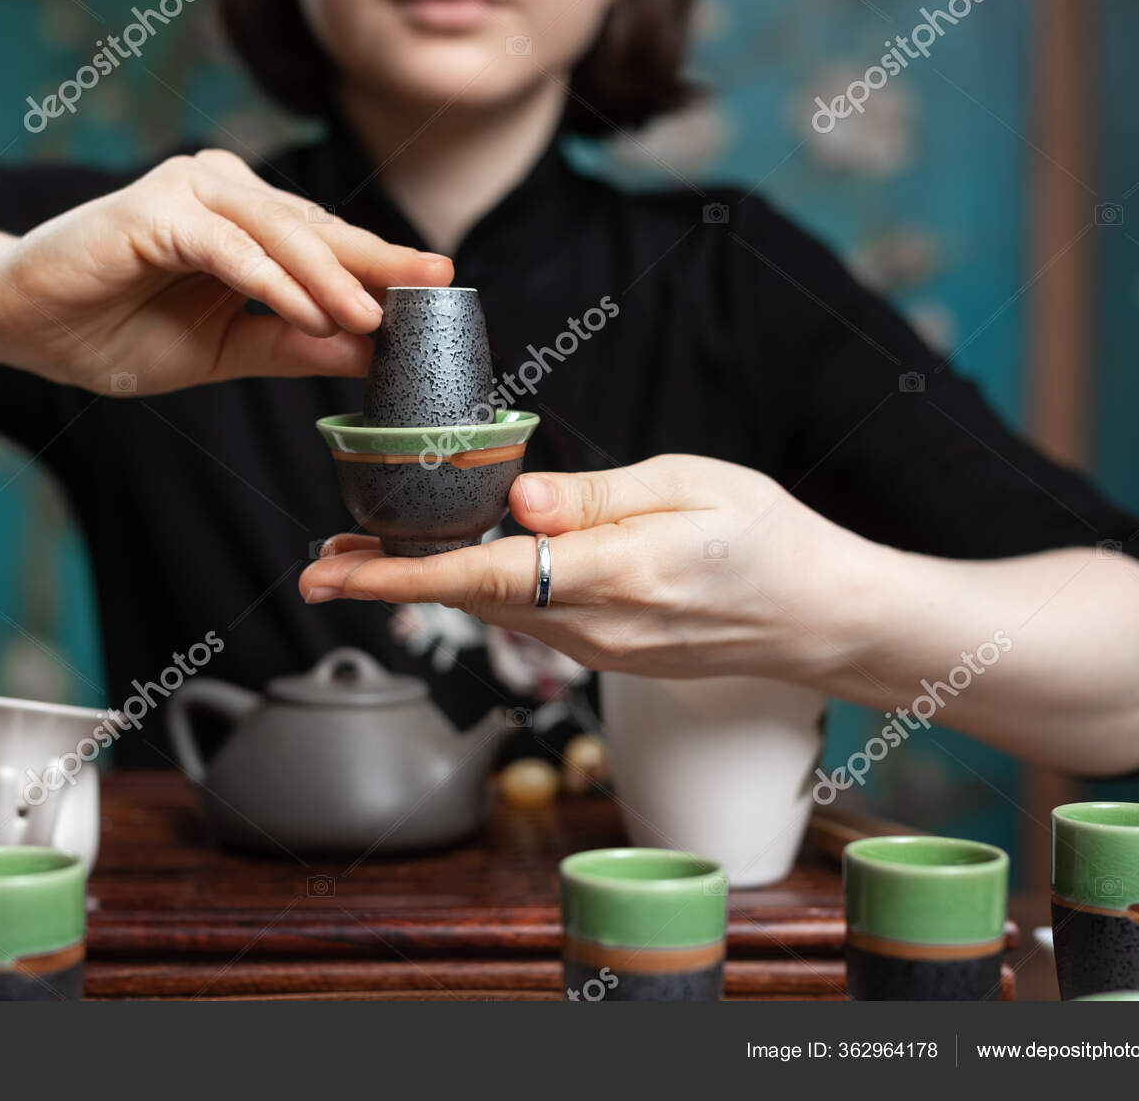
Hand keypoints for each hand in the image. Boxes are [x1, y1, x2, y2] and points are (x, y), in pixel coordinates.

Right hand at [0, 148, 450, 393]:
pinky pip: (230, 250)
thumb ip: (295, 344)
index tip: (441, 289)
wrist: (30, 328)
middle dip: (379, 262)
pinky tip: (312, 311)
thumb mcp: (228, 350)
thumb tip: (371, 353)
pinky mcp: (155, 211)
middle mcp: (224, 192)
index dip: (383, 267)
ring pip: (280, 235)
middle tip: (438, 283)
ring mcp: (189, 193)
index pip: (327, 243)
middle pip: (316, 230)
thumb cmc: (121, 332)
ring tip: (376, 316)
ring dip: (330, 278)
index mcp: (246, 220)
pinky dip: (272, 282)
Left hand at [298, 454, 870, 680]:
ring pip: (492, 612)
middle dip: (389, 581)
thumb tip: (518, 499)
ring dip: (425, 586)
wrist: (820, 618)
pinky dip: (474, 593)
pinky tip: (449, 567)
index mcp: (621, 573)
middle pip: (471, 601)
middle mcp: (597, 627)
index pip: (487, 575)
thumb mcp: (691, 485)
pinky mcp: (603, 653)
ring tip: (361, 554)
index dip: (401, 574)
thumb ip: (598, 496)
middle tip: (319, 557)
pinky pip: (525, 619)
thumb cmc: (766, 536)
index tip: (334, 569)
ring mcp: (598, 650)